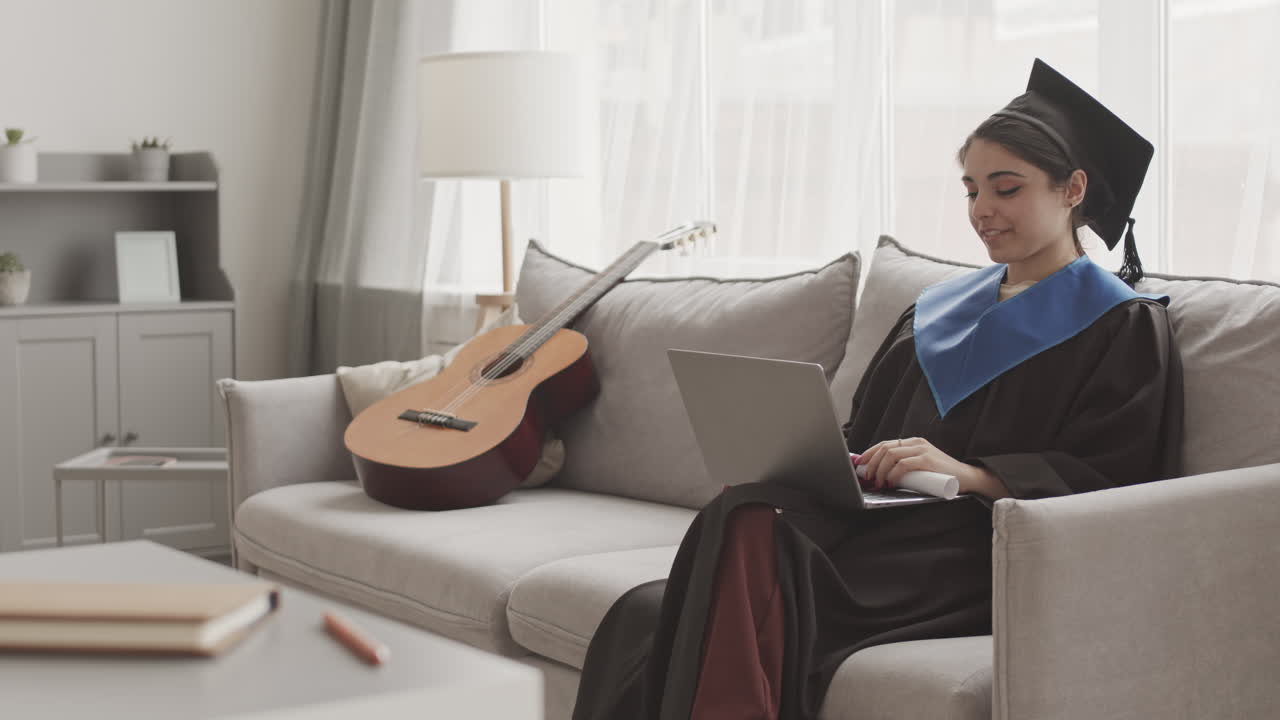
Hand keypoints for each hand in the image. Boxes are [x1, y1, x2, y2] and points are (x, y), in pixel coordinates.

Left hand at [856, 437, 1007, 497]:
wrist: (966, 478)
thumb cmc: (941, 475)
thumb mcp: (920, 466)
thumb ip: (906, 466)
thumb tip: (882, 475)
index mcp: (913, 442)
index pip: (885, 444)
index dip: (870, 454)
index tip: (860, 465)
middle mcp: (916, 443)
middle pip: (885, 448)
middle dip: (872, 463)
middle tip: (868, 478)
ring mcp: (922, 450)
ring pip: (891, 455)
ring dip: (880, 470)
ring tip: (878, 483)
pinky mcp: (927, 460)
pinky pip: (903, 464)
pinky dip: (892, 473)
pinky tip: (890, 481)